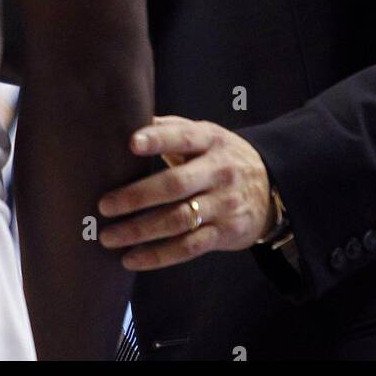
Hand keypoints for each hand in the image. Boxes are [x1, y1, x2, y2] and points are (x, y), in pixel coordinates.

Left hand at [98, 115, 272, 269]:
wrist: (270, 185)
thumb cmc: (219, 156)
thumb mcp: (204, 134)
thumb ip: (169, 127)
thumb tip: (127, 116)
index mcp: (211, 140)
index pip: (183, 138)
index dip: (158, 139)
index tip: (131, 143)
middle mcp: (219, 171)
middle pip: (176, 185)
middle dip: (138, 196)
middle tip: (104, 205)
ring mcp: (224, 204)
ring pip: (179, 220)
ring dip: (141, 231)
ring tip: (109, 237)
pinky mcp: (225, 233)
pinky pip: (189, 247)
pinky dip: (158, 256)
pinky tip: (132, 259)